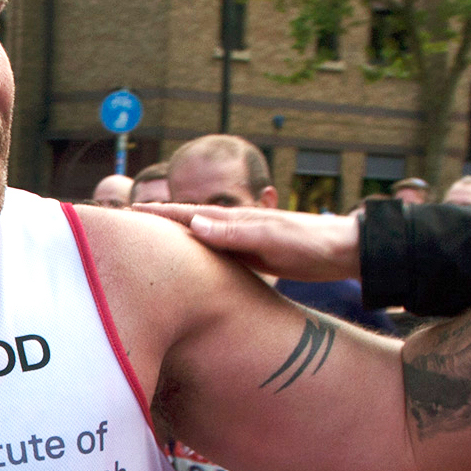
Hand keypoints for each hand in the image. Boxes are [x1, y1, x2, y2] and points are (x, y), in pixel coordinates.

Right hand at [131, 202, 359, 280]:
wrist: (343, 251)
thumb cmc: (310, 242)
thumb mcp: (272, 238)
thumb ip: (235, 233)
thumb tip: (194, 224)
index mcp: (234, 220)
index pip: (188, 214)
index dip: (159, 213)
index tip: (130, 210)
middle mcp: (233, 228)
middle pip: (187, 224)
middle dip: (158, 223)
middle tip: (127, 223)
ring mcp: (240, 242)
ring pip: (198, 240)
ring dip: (173, 239)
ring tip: (146, 241)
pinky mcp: (250, 257)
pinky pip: (213, 255)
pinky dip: (194, 254)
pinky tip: (187, 260)